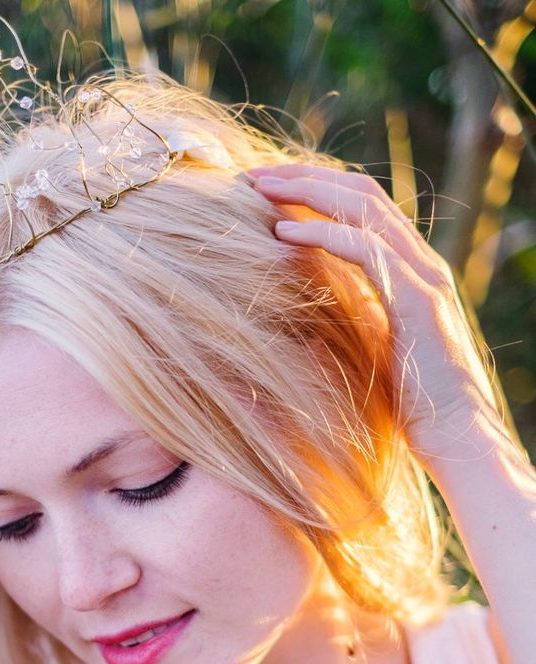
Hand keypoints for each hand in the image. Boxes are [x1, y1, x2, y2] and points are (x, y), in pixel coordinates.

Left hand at [248, 163, 501, 478]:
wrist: (458, 440)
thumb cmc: (413, 409)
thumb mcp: (374, 350)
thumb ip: (355, 317)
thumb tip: (309, 306)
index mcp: (410, 271)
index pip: (362, 207)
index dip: (314, 190)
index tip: (263, 191)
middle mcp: (421, 263)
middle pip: (360, 192)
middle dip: (303, 177)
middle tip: (251, 176)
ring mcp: (423, 277)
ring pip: (363, 207)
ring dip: (306, 192)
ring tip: (257, 189)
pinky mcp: (417, 301)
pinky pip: (366, 249)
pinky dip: (322, 234)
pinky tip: (281, 235)